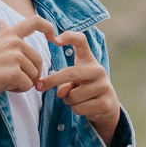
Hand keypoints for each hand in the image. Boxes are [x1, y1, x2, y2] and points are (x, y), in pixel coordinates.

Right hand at [0, 12, 59, 104]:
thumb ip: (3, 33)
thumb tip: (3, 22)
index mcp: (10, 34)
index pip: (36, 22)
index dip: (49, 28)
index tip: (54, 39)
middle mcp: (15, 42)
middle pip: (39, 60)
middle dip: (30, 73)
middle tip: (12, 77)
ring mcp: (14, 57)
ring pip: (34, 75)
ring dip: (23, 83)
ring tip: (5, 80)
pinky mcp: (13, 73)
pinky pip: (28, 85)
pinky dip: (19, 90)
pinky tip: (5, 86)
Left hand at [43, 28, 121, 145]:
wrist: (106, 107)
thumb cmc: (84, 89)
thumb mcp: (73, 82)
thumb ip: (64, 83)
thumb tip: (61, 92)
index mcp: (89, 60)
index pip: (82, 41)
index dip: (69, 37)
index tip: (55, 40)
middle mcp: (98, 70)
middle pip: (71, 73)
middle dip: (52, 80)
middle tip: (39, 86)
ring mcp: (104, 86)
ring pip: (73, 95)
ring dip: (68, 100)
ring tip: (76, 100)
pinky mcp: (106, 103)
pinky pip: (79, 108)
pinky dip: (76, 110)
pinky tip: (84, 107)